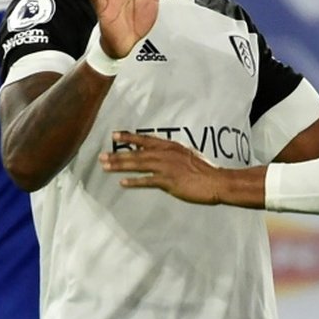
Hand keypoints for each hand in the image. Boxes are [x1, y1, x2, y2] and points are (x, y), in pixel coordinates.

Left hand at [100, 132, 222, 204]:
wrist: (216, 181)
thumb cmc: (206, 170)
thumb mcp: (189, 155)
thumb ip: (174, 155)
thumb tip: (164, 157)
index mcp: (171, 146)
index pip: (146, 139)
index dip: (130, 137)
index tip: (115, 135)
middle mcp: (166, 154)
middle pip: (137, 153)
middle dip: (118, 154)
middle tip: (101, 156)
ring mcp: (166, 167)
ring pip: (138, 165)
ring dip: (120, 166)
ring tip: (106, 167)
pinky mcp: (168, 181)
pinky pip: (147, 181)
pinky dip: (134, 181)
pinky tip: (123, 183)